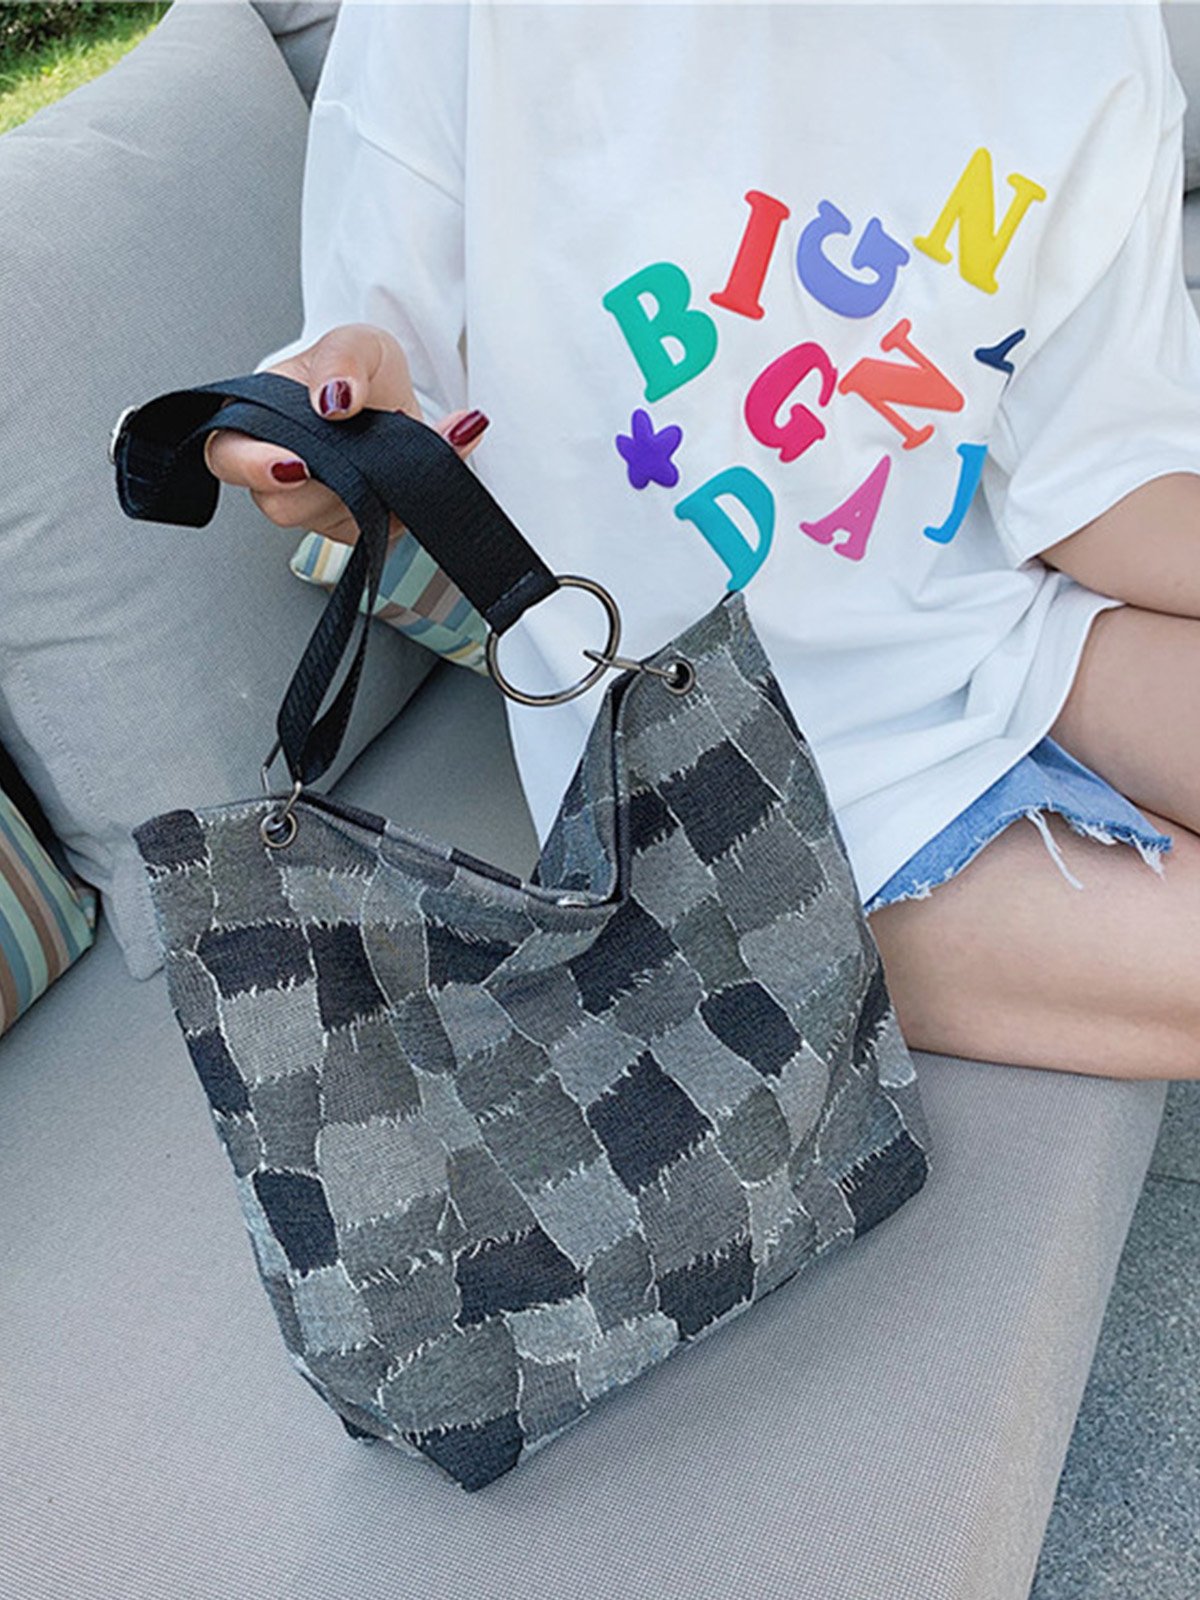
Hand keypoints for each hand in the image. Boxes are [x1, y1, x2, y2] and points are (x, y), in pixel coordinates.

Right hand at [202, 323, 487, 547]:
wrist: (398, 402)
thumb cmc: (357, 373)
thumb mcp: (355, 343)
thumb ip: (341, 359)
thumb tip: (336, 397)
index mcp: (256, 422)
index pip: (227, 456)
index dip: (252, 465)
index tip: (294, 462)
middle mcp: (280, 474)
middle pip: (281, 505)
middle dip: (321, 488)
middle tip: (357, 462)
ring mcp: (316, 507)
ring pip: (332, 519)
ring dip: (374, 485)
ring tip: (401, 440)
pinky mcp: (355, 527)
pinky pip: (378, 528)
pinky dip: (407, 498)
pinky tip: (422, 462)